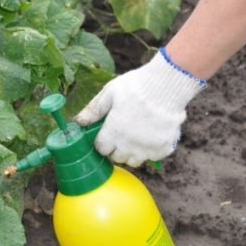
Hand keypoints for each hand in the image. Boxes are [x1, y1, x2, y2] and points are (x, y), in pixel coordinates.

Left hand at [74, 48, 205, 166]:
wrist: (168, 84)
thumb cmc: (136, 86)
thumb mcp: (110, 92)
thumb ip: (93, 110)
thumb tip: (77, 122)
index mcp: (114, 131)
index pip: (101, 149)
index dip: (102, 141)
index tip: (105, 134)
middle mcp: (130, 144)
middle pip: (117, 158)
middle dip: (115, 148)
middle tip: (120, 134)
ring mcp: (148, 148)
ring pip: (134, 161)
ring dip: (131, 152)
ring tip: (135, 136)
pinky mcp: (164, 148)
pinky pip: (153, 157)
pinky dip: (151, 150)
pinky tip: (151, 134)